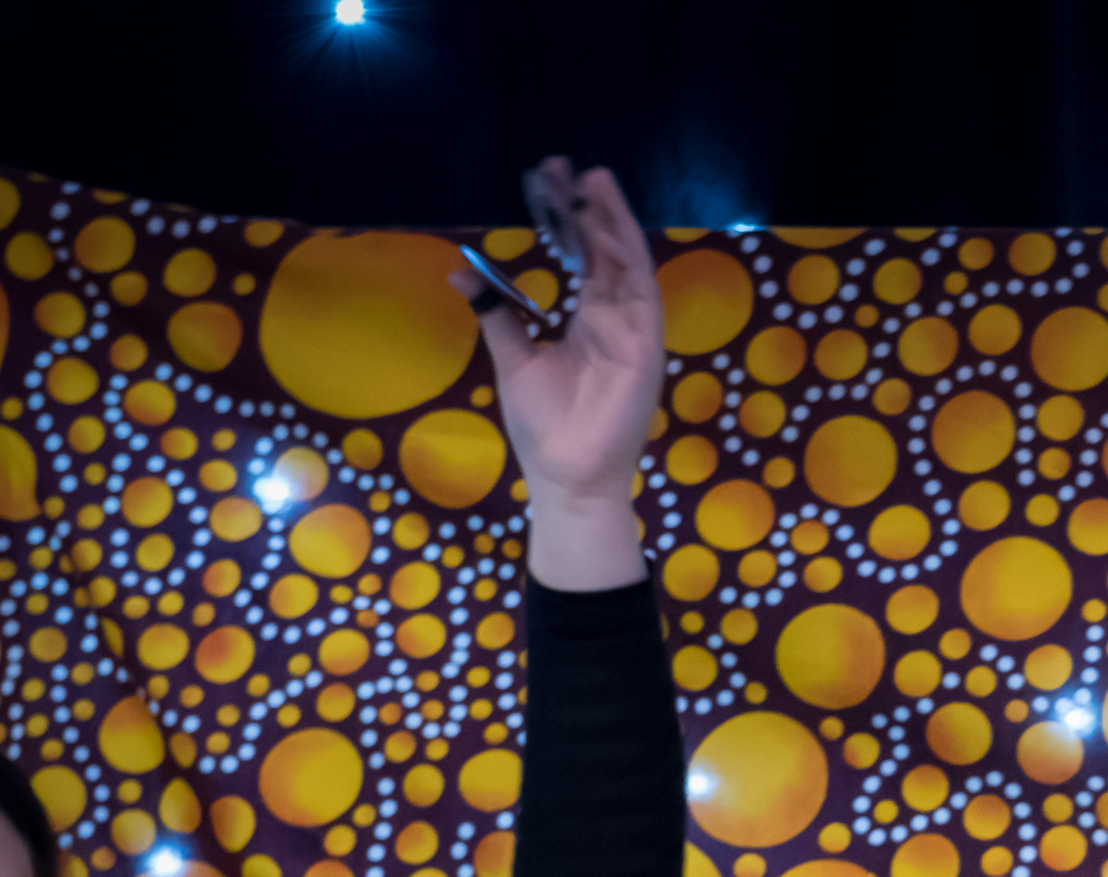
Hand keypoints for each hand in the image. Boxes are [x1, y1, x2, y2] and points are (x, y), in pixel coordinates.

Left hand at [469, 162, 661, 534]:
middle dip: (596, 209)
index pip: (589, 259)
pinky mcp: (644, 352)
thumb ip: (498, 314)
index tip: (556, 182)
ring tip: (597, 183)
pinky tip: (613, 229)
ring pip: (630, 267)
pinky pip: (641, 297)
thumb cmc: (546, 427)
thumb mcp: (514, 359)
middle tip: (574, 168)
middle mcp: (617, 322)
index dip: (576, 220)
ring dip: (616, 224)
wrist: (564, 476)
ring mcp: (634, 336)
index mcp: (591, 323)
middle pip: (610, 253)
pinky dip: (629, 261)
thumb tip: (463, 271)